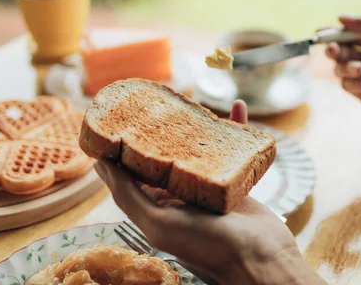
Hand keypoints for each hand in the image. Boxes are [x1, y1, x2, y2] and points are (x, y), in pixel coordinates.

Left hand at [94, 100, 322, 284]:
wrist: (260, 258)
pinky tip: (238, 107)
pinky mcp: (234, 179)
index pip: (134, 172)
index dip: (125, 146)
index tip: (118, 118)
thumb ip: (129, 195)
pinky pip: (233, 148)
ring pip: (200, 148)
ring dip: (198, 126)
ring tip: (194, 103)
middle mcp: (181, 195)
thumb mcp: (159, 224)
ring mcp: (208, 185)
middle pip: (168, 155)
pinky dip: (237, 127)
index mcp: (157, 206)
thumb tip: (100, 165)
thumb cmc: (208, 246)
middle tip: (159, 103)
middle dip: (163, 130)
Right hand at [325, 15, 360, 130]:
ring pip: (342, 70)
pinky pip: (350, 87)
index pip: (352, 34)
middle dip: (336, 50)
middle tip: (333, 50)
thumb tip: (341, 16)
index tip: (320, 33)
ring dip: (346, 67)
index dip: (335, 33)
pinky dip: (355, 83)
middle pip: (343, 51)